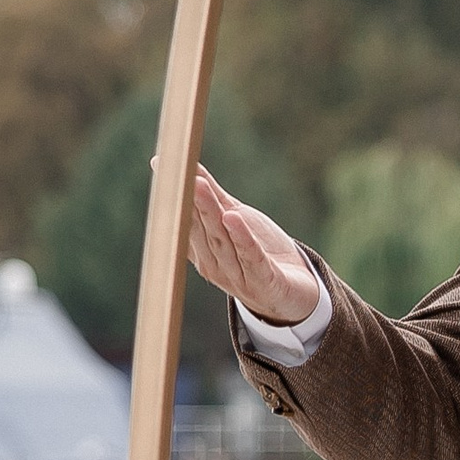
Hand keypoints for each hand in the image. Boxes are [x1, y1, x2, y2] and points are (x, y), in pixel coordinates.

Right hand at [184, 163, 319, 327]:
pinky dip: (243, 239)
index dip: (175, 197)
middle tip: (180, 174)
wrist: (295, 294)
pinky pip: (252, 259)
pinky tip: (234, 219)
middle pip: (202, 229)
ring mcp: (239, 277)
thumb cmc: (260, 253)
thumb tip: (185, 165)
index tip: (164, 169)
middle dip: (191, 200)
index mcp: (204, 253)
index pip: (187, 222)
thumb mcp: (236, 218)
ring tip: (201, 187)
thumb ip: (213, 195)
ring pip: (222, 241)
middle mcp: (216, 266)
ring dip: (210, 213)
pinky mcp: (266, 283)